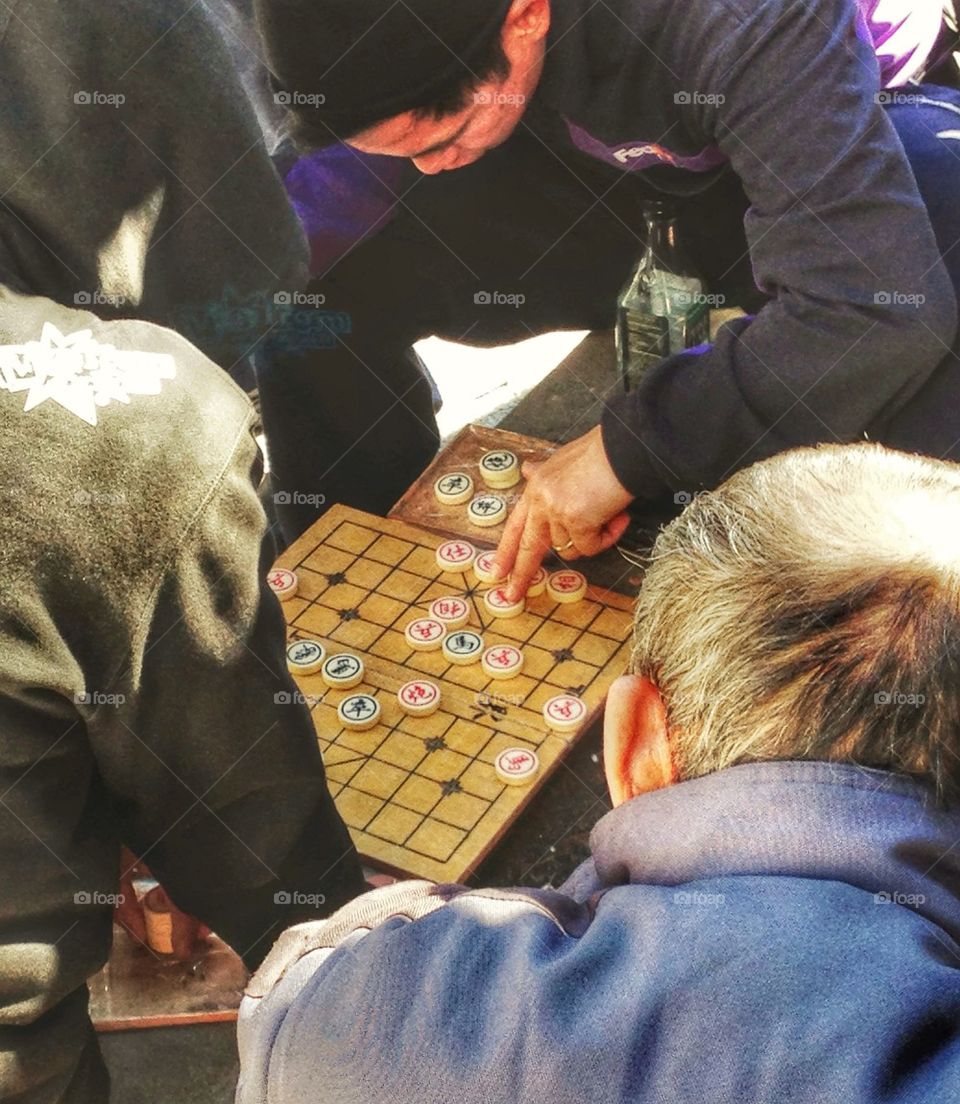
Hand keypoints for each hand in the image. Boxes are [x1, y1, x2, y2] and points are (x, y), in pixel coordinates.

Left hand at [493, 426, 632, 600]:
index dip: (506, 550)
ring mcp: (557, 511)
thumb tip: (526, 469)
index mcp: (537, 487)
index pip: (515, 525)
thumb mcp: (565, 460)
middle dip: (520, 574)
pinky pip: (592, 546)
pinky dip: (608, 537)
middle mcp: (541, 500)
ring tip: (609, 515)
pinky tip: (617, 516)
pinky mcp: (577, 520)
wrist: (623, 448)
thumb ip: (545, 473)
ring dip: (592, 539)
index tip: (497, 570)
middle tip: (511, 594)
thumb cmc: (602, 453)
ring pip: (570, 549)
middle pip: (527, 547)